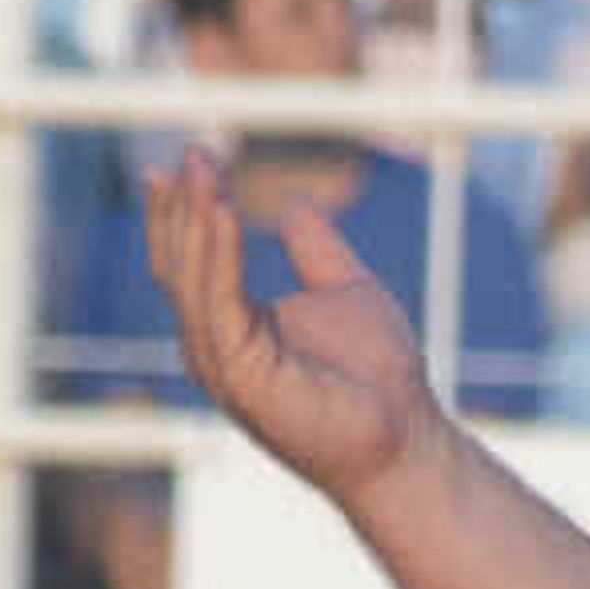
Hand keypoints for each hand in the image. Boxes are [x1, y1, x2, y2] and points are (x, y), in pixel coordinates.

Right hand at [142, 151, 440, 506]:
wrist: (408, 441)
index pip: (191, 259)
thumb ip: (315, 249)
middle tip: (197, 147)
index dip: (185, 207)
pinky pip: (220, 304)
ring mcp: (223, 365)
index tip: (193, 155)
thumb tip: (295, 201)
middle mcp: (214, 346)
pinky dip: (220, 254)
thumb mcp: (345, 291)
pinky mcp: (242, 378)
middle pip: (181, 263)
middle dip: (184, 203)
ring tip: (205, 165)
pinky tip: (224, 210)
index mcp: (231, 327)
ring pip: (193, 279)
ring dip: (196, 218)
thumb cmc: (381, 382)